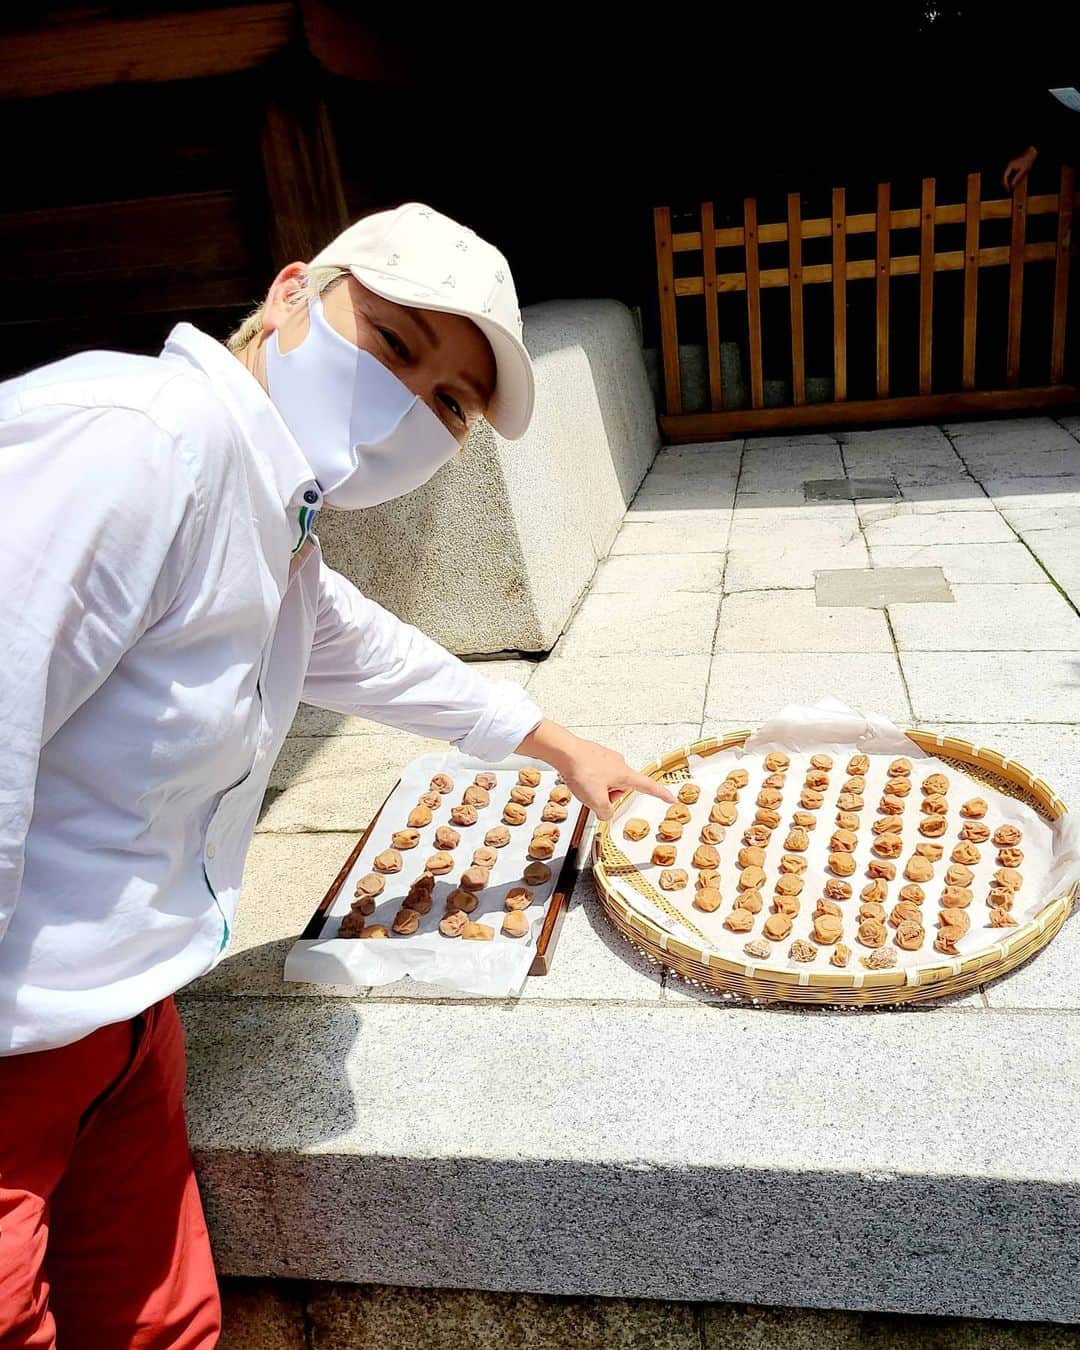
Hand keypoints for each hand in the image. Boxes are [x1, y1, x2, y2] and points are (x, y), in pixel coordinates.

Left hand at [514, 719, 674, 819]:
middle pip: (620, 788)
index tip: (670, 798)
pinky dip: (588, 779)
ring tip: (583, 785)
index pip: (648, 786)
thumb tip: (606, 814)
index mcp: (624, 774)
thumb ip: (605, 813)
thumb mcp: (596, 800)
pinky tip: (578, 778)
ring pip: (606, 781)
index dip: (660, 794)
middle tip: (593, 796)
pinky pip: (595, 773)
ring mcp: (606, 758)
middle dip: (609, 796)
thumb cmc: (582, 770)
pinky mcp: (593, 755)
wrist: (563, 751)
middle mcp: (619, 763)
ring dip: (597, 788)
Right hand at [1003, 146, 1037, 191]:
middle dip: (1006, 183)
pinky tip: (1014, 182)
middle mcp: (1009, 166)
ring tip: (1010, 187)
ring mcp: (1011, 165)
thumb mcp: (1023, 170)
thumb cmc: (1028, 161)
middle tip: (1008, 189)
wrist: (1031, 154)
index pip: (1005, 177)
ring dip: (1008, 181)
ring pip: (1007, 175)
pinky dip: (1011, 178)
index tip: (1008, 188)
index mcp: (1010, 166)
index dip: (1006, 183)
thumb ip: (1017, 177)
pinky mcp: (1014, 166)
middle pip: (1005, 176)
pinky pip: (1010, 174)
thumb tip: (1012, 185)